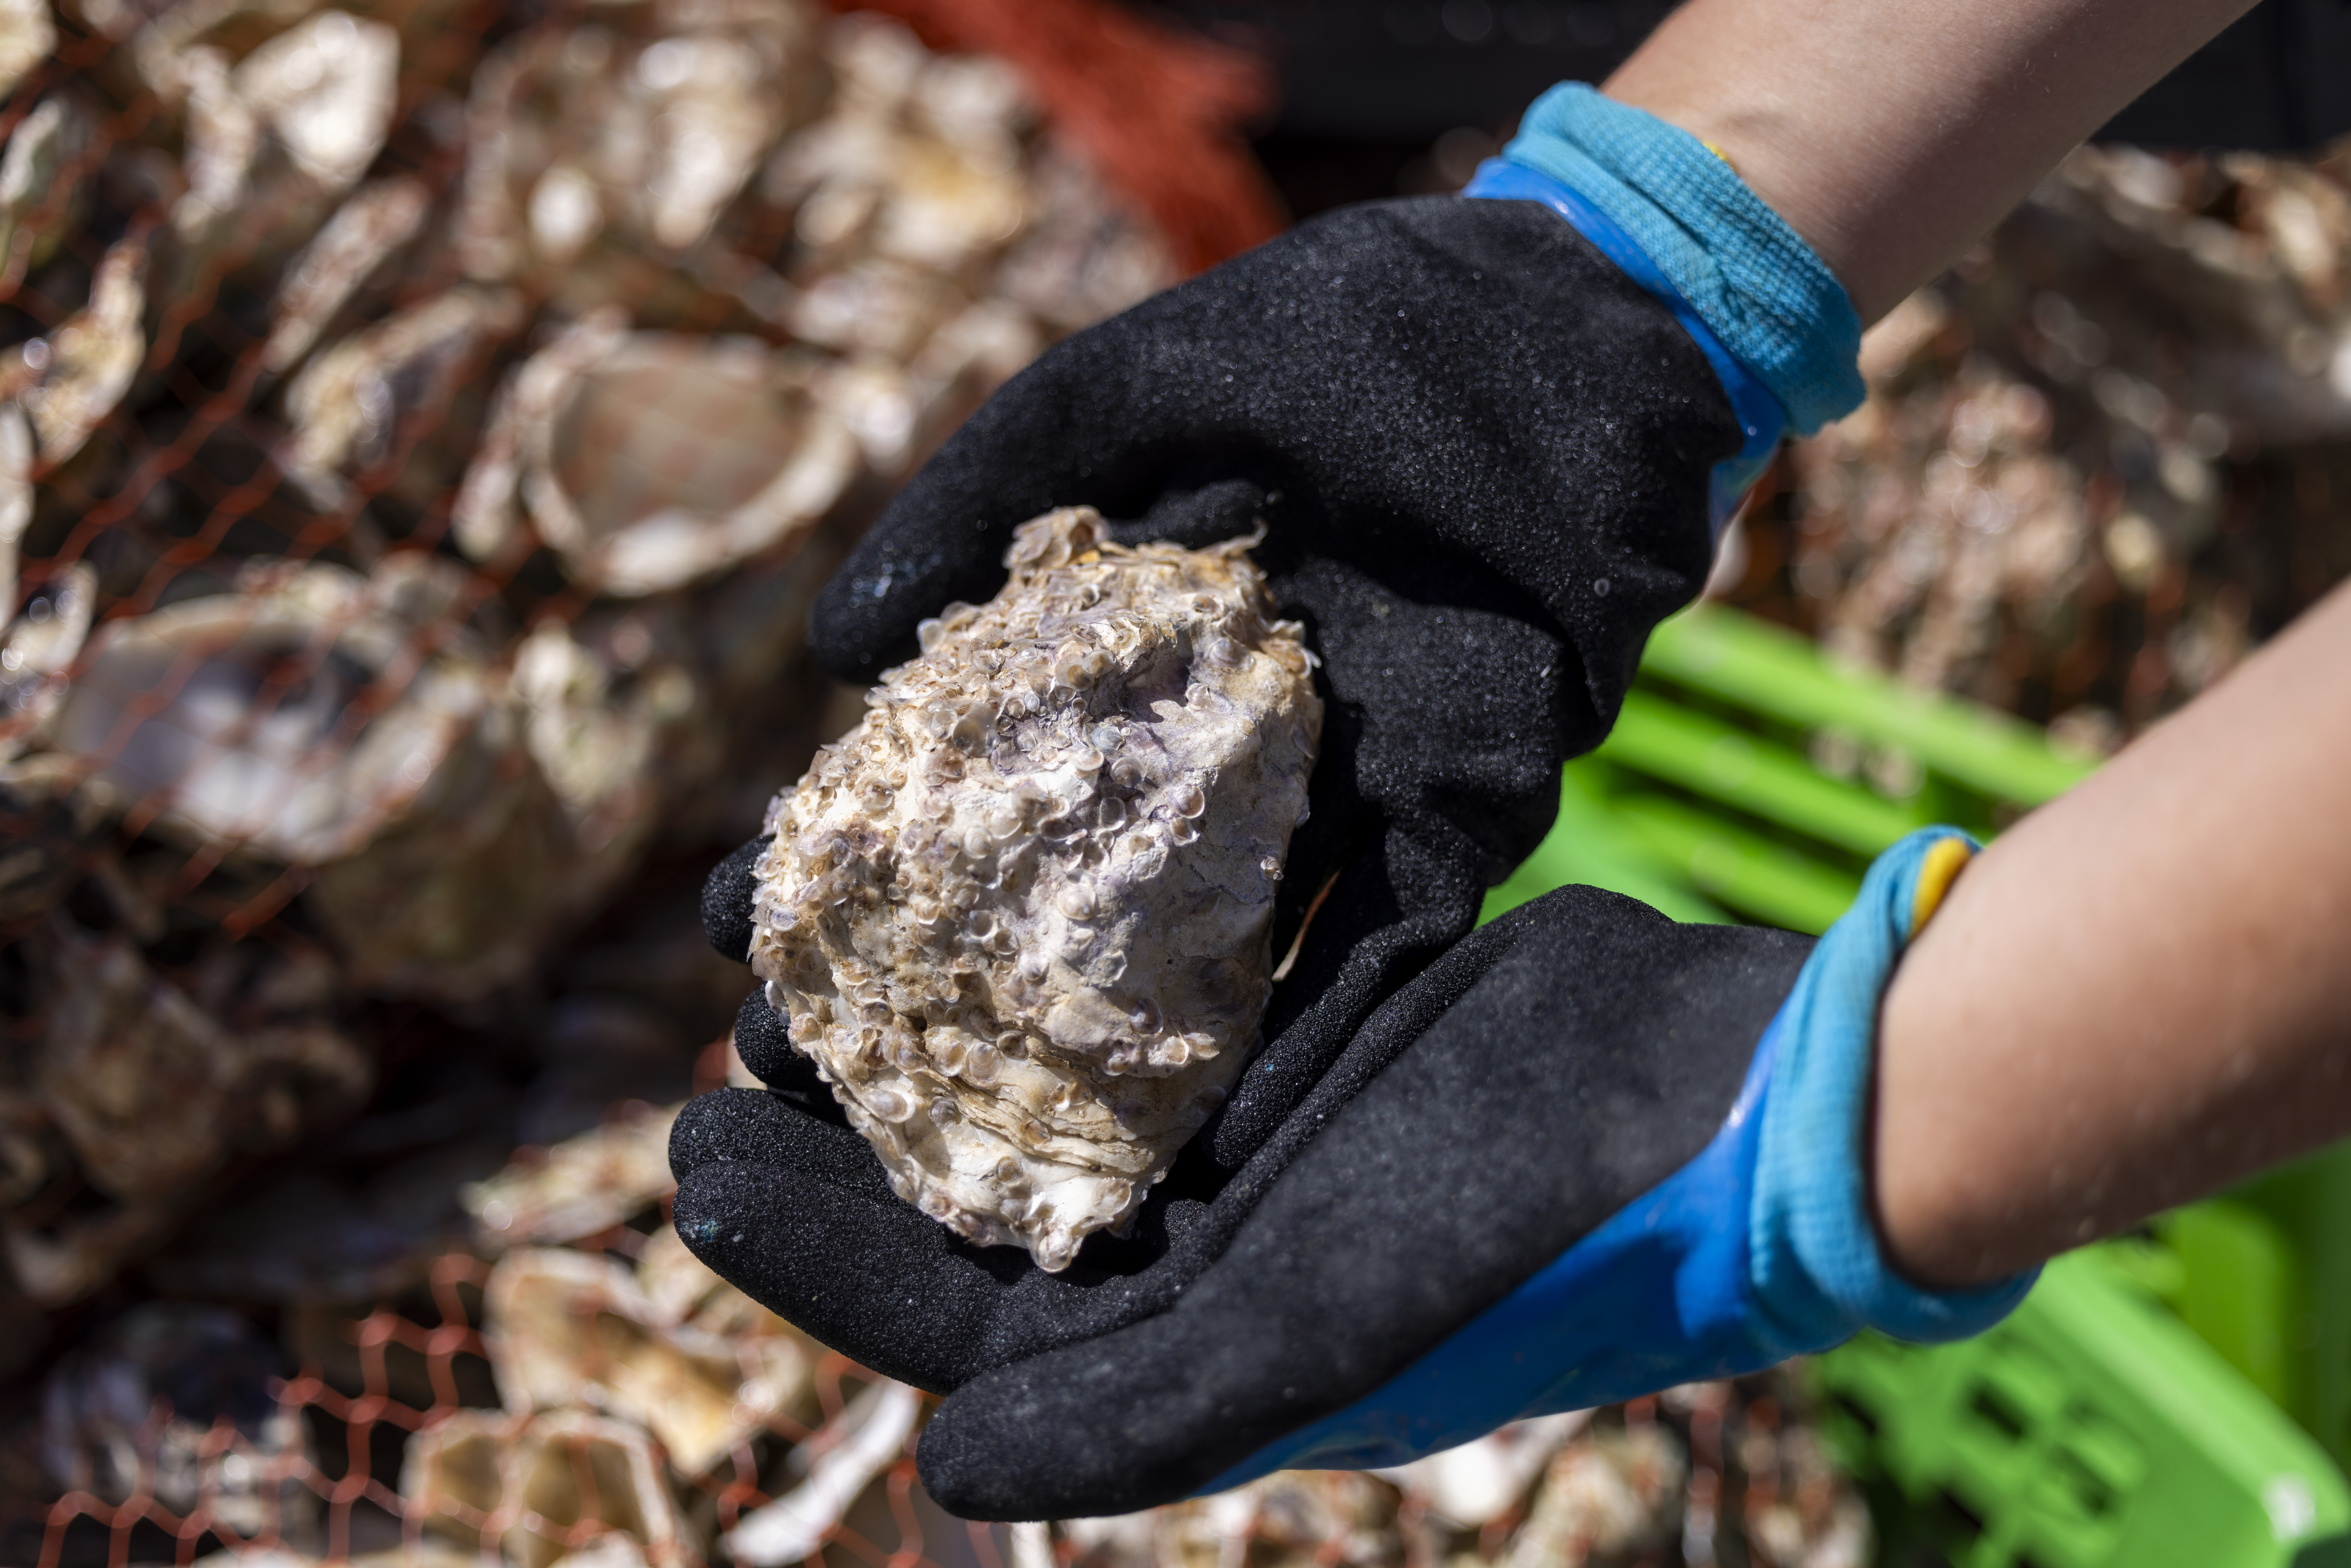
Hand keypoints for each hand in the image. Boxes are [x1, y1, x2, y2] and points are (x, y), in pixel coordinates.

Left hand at [680, 833, 2027, 1518]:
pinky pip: (1145, 1004)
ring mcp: (1255, 1141)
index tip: (694, 1152)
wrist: (1712, 1108)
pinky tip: (980, 877)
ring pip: (1049, 1093)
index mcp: (1200, 1351)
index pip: (965, 1320)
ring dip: (938, 1034)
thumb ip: (1150, 1418)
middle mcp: (1211, 1256)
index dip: (824, 1249)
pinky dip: (1061, 954)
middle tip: (717, 1048)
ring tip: (810, 953)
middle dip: (851, 1137)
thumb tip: (949, 1474)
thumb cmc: (1526, 1240)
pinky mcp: (1299, 1037)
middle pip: (983, 1204)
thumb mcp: (1328, 1343)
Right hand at [804, 193, 1743, 1169]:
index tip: (729, 933)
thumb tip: (830, 645)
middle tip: (810, 1081)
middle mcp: (1208, 747)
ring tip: (971, 1150)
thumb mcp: (1126, 395)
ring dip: (1094, 1053)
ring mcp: (1330, 799)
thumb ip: (980, 497)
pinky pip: (1378, 947)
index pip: (955, 776)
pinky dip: (1314, 1034)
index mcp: (1121, 656)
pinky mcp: (1457, 820)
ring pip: (1202, 953)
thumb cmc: (1345, 333)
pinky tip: (1212, 1139)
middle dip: (935, 996)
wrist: (1582, 330)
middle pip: (1060, 893)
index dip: (845, 858)